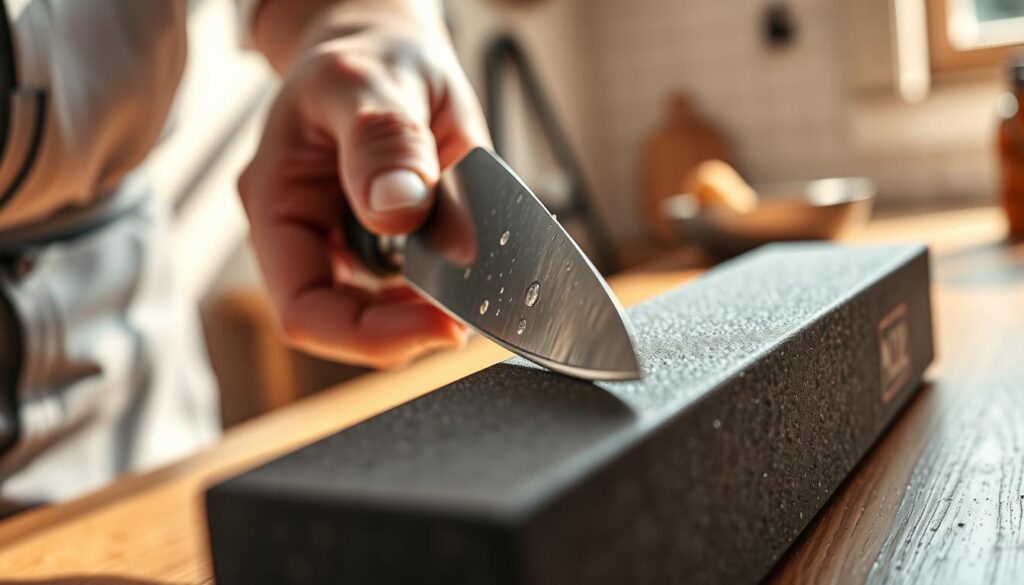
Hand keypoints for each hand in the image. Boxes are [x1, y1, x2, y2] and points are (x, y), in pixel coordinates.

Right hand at [239, 0, 489, 367]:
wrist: (382, 48)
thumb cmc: (365, 56)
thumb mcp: (368, 81)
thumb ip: (383, 140)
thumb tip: (397, 208)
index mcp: (277, 203)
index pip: (304, 308)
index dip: (370, 336)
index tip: (441, 327)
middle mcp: (303, 235)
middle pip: (345, 322)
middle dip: (409, 326)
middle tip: (473, 313)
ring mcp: (343, 243)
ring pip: (381, 311)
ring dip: (429, 308)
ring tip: (475, 276)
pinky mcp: (382, 243)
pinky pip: (409, 285)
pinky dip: (445, 284)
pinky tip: (468, 260)